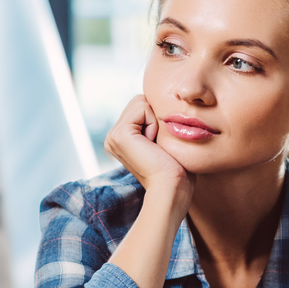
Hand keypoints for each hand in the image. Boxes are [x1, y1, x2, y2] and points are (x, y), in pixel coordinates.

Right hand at [103, 95, 192, 215]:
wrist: (172, 186)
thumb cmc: (175, 168)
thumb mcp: (162, 139)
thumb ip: (154, 122)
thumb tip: (158, 102)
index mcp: (121, 138)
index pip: (141, 106)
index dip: (157, 119)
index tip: (159, 145)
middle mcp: (112, 136)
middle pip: (139, 101)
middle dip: (155, 117)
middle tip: (157, 145)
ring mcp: (113, 136)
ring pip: (141, 102)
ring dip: (155, 121)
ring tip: (155, 145)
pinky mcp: (119, 135)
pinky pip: (143, 108)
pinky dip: (154, 123)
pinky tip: (153, 144)